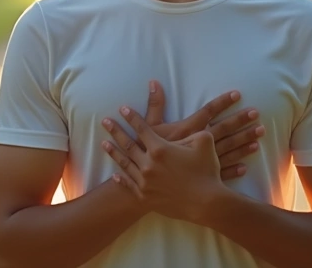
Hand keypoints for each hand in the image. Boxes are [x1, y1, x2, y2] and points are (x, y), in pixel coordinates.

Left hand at [102, 105, 226, 223]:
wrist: (206, 203)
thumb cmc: (207, 171)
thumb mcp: (204, 142)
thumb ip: (195, 129)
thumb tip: (194, 124)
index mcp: (160, 148)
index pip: (141, 128)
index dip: (131, 117)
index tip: (122, 108)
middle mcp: (148, 164)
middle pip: (128, 144)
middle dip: (115, 131)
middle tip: (104, 122)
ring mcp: (145, 182)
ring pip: (125, 164)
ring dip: (113, 152)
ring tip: (104, 143)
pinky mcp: (145, 197)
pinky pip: (129, 185)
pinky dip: (121, 178)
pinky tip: (115, 174)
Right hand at [139, 81, 265, 179]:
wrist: (142, 185)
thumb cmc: (145, 154)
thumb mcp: (149, 127)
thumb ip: (155, 105)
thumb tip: (154, 82)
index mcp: (185, 131)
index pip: (207, 112)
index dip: (222, 102)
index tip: (237, 94)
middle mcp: (196, 146)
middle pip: (223, 130)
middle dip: (240, 121)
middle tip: (256, 114)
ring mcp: (201, 163)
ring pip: (227, 151)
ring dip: (243, 143)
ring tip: (258, 136)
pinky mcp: (200, 178)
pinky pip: (221, 173)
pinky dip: (233, 170)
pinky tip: (245, 167)